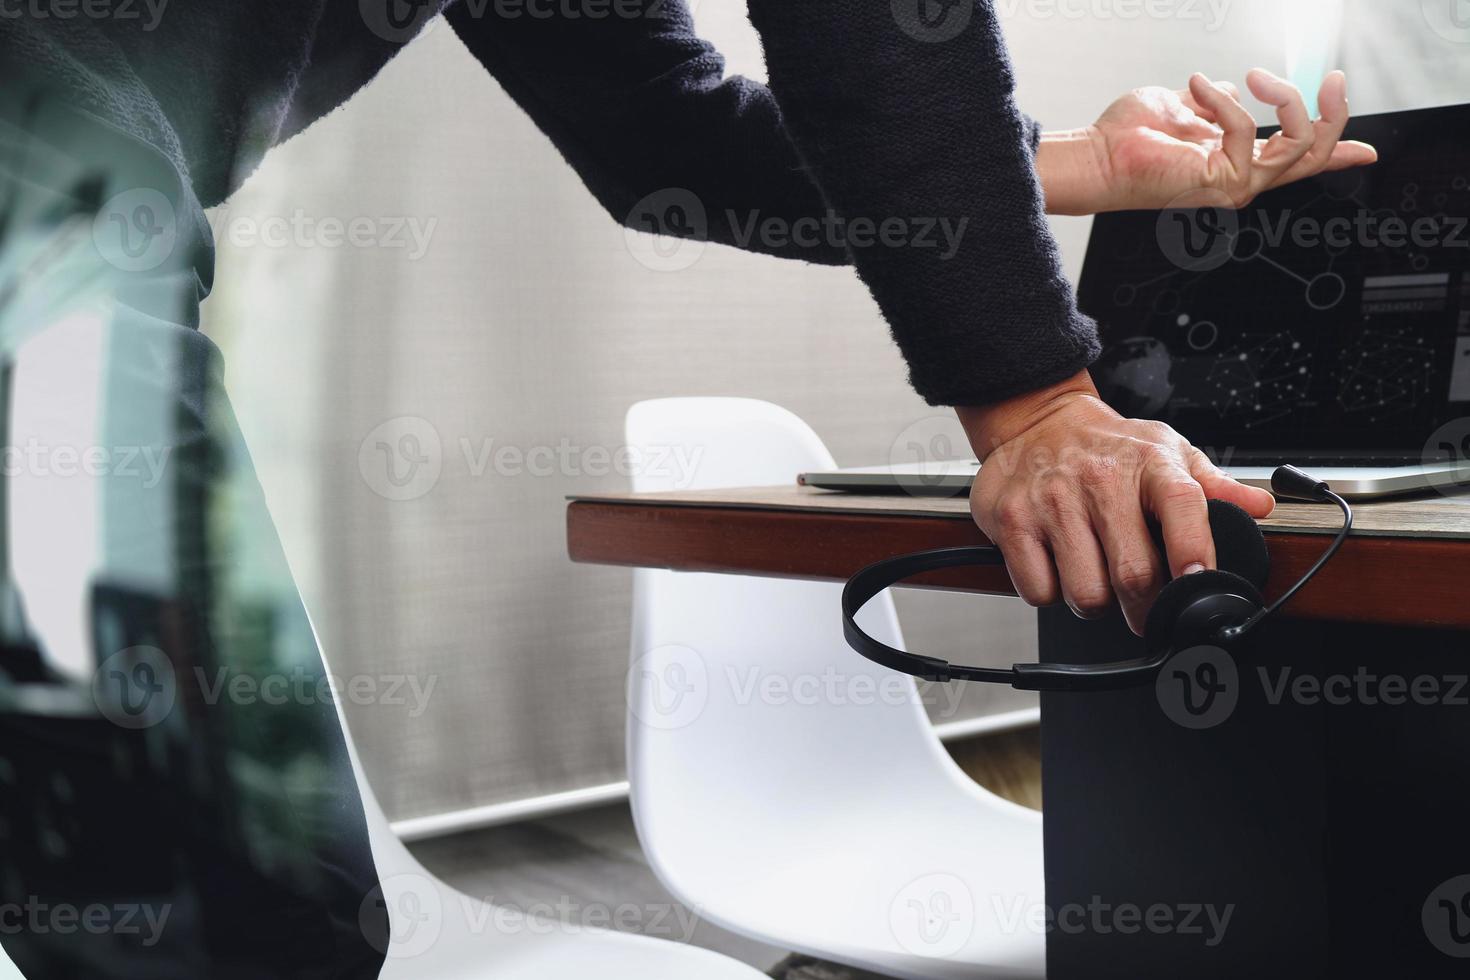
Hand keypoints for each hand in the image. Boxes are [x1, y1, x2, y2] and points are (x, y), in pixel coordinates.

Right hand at [958, 370, 1274, 634]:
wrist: (1036, 420)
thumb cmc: (1106, 445)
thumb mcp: (1166, 450)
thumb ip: (1214, 484)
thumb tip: (1260, 506)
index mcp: (1149, 463)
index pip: (1181, 505)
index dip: (1193, 550)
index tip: (1197, 584)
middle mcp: (1100, 480)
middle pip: (1133, 574)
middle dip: (1145, 607)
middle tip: (1144, 606)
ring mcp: (1052, 502)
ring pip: (1086, 593)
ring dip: (1095, 600)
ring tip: (1095, 576)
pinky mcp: (1012, 522)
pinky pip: (1039, 591)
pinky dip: (1051, 592)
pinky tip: (1058, 567)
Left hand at [1036, 69, 1377, 215]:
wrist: (1098, 155)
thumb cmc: (1129, 136)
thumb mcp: (1186, 106)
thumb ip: (1216, 102)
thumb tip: (1231, 89)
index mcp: (1237, 161)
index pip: (1297, 161)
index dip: (1338, 155)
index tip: (1368, 151)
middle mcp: (1241, 178)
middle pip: (1314, 156)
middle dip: (1333, 114)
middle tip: (1332, 78)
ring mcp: (1234, 184)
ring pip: (1299, 144)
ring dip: (1286, 98)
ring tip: (1254, 76)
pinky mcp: (1222, 181)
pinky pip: (1247, 129)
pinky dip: (1224, 100)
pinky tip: (1196, 88)